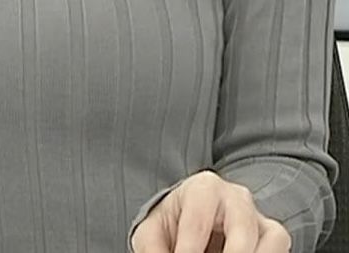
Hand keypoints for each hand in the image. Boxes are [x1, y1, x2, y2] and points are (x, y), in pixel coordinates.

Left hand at [130, 170, 290, 252]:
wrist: (192, 220)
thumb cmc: (173, 224)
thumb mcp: (153, 232)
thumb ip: (153, 248)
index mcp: (203, 188)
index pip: (198, 221)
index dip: (188, 250)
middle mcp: (236, 197)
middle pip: (242, 227)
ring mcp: (258, 217)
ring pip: (272, 238)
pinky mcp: (273, 236)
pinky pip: (280, 248)